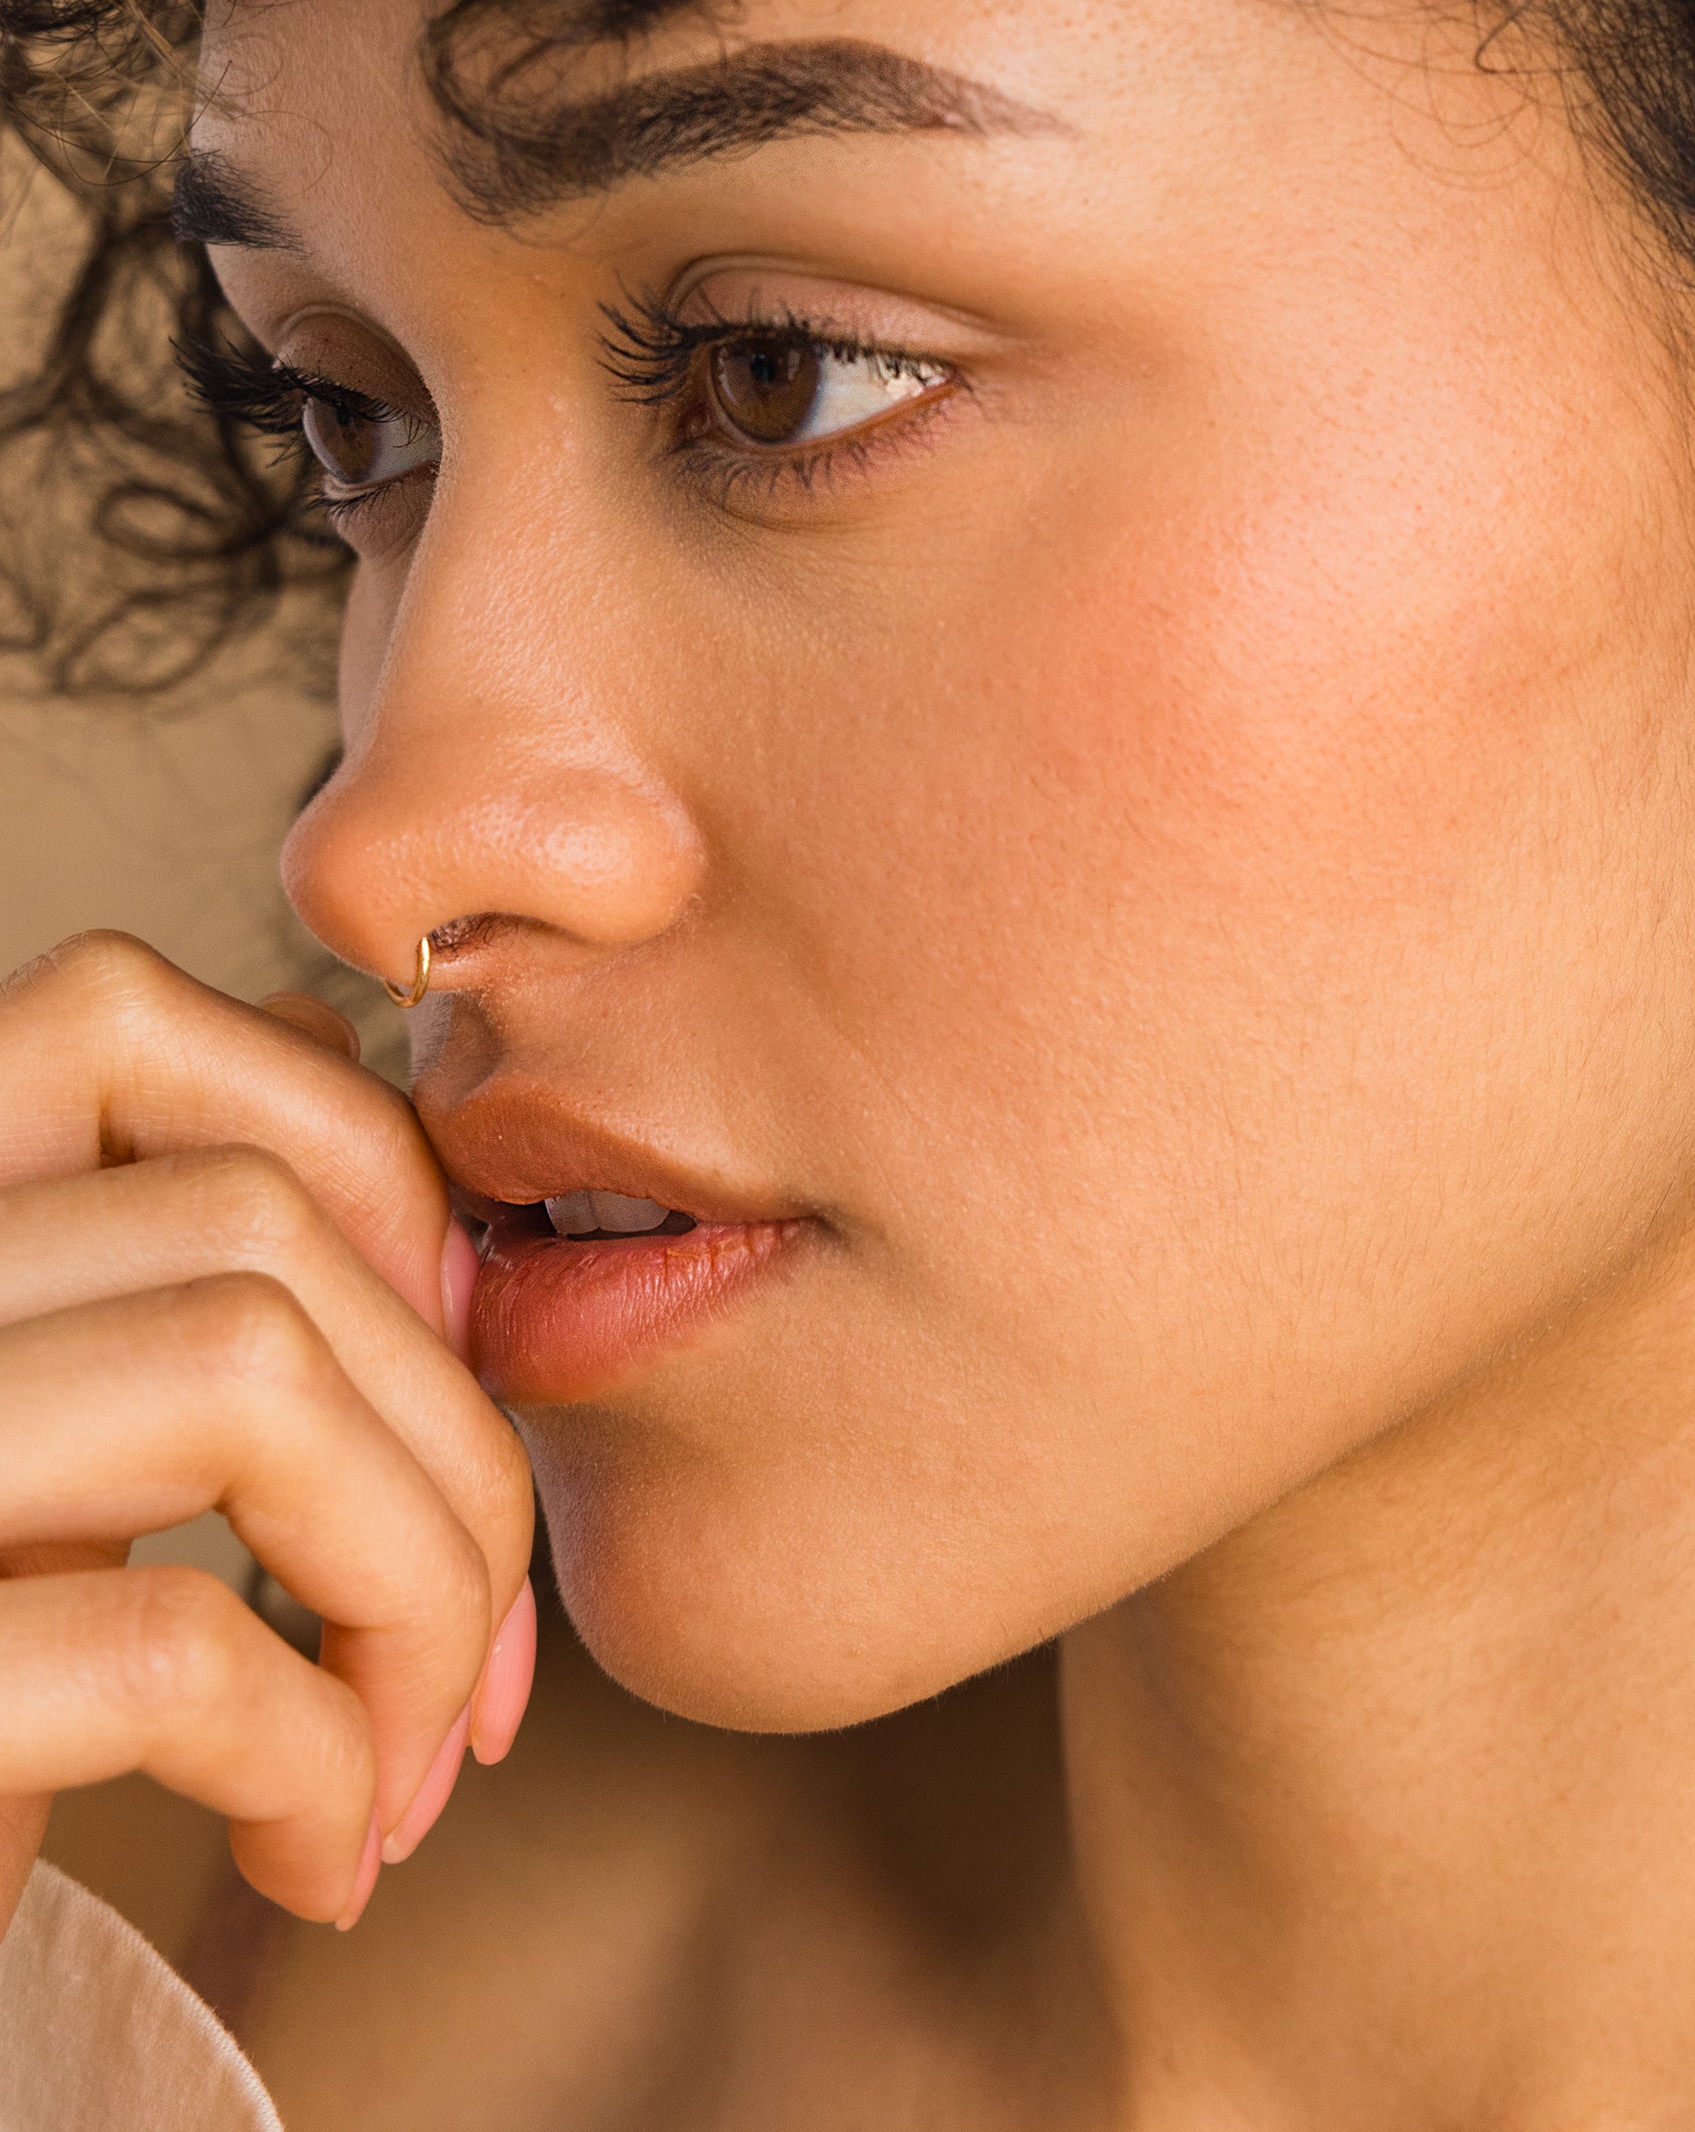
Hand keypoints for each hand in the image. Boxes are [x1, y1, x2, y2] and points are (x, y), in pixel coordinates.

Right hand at [0, 933, 535, 1936]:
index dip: (355, 1158)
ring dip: (417, 1586)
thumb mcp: (50, 1430)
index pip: (112, 1009)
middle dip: (451, 1429)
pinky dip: (318, 1760)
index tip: (446, 1362)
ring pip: (246, 1370)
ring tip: (406, 1748)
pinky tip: (316, 1851)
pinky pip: (171, 1652)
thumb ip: (152, 1237)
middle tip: (479, 1634)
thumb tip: (342, 1054)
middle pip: (248, 1213)